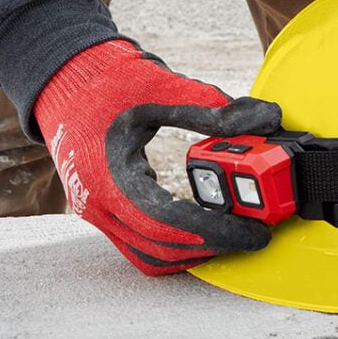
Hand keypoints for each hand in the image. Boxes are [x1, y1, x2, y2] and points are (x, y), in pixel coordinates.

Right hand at [33, 41, 281, 274]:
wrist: (68, 82)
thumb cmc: (112, 84)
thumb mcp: (164, 88)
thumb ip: (215, 108)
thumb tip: (268, 119)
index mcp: (110, 176)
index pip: (170, 223)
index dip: (217, 233)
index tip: (254, 234)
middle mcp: (98, 204)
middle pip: (164, 248)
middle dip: (214, 246)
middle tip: (254, 236)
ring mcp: (97, 212)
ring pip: (151, 256)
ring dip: (195, 253)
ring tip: (234, 235)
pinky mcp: (104, 212)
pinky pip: (142, 246)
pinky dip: (176, 247)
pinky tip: (205, 232)